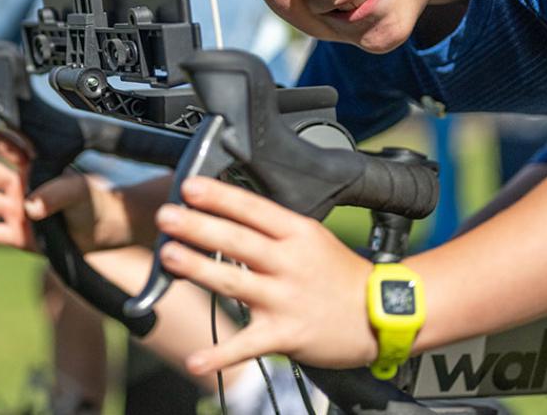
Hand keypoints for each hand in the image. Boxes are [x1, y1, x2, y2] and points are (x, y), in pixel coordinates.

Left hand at [155, 176, 377, 374]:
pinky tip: (194, 360)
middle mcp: (290, 263)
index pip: (253, 209)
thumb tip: (225, 208)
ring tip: (169, 257)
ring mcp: (286, 299)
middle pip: (238, 242)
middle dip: (198, 226)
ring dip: (199, 269)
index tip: (189, 186)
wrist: (380, 314)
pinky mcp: (285, 334)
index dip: (220, 197)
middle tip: (166, 215)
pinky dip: (220, 355)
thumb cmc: (339, 273)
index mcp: (296, 233)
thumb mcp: (311, 236)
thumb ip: (271, 226)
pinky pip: (247, 345)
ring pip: (235, 283)